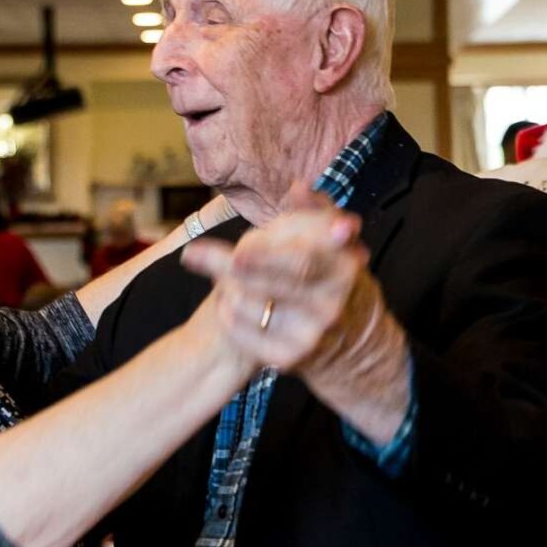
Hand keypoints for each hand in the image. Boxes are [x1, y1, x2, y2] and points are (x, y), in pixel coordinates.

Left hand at [184, 184, 410, 444]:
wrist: (350, 342)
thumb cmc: (329, 277)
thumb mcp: (332, 244)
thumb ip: (316, 211)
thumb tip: (297, 188)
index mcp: (342, 268)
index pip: (303, 259)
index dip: (270, 254)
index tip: (238, 247)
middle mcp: (330, 304)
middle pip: (276, 283)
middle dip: (238, 270)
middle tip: (197, 254)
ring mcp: (311, 334)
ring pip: (252, 306)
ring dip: (227, 288)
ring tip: (225, 280)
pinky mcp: (290, 359)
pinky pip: (243, 335)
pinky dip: (227, 316)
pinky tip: (227, 303)